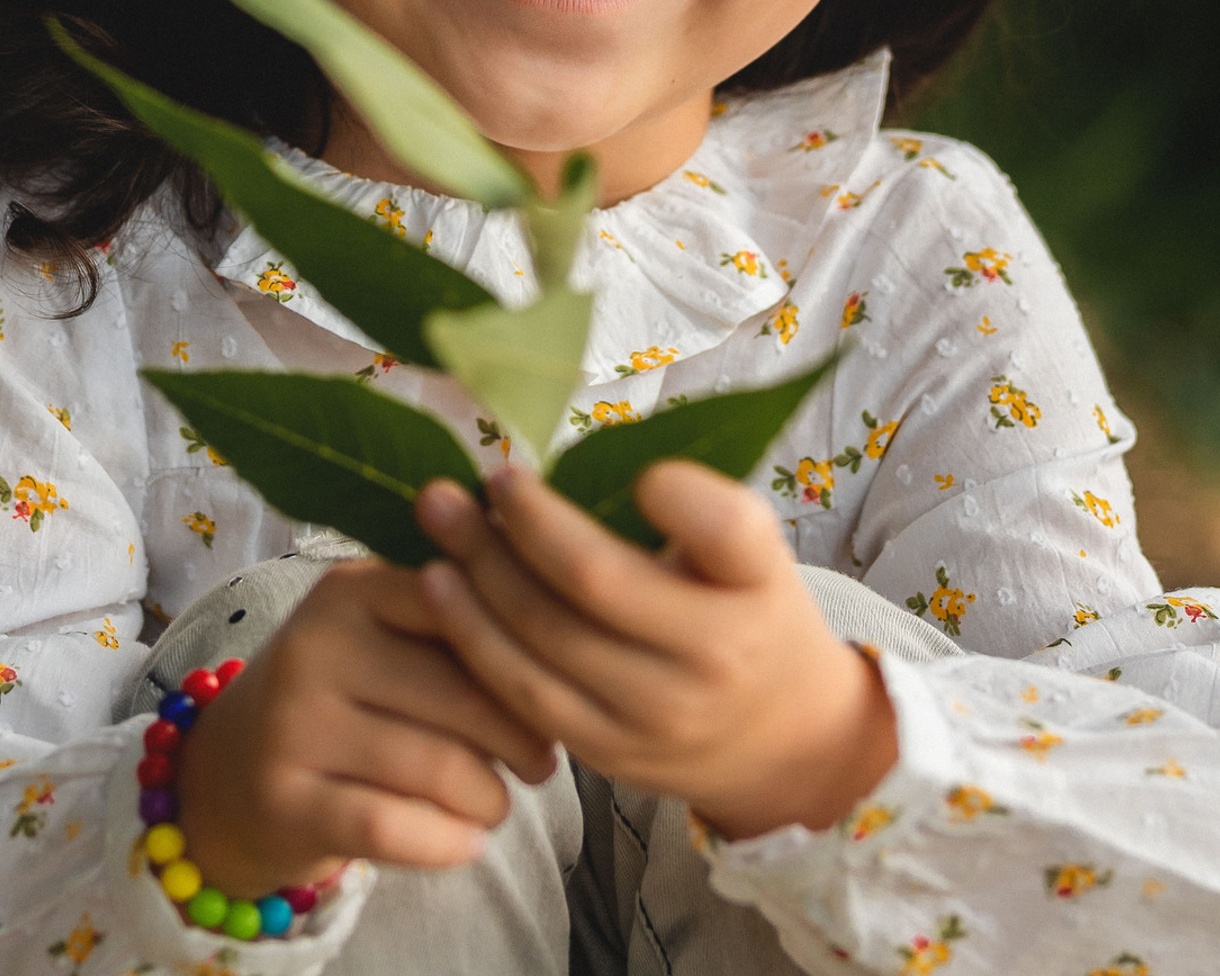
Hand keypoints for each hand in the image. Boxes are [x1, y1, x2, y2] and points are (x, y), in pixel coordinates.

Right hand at [173, 558, 557, 895]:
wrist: (233, 770)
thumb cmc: (346, 693)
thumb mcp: (385, 634)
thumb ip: (459, 617)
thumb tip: (569, 616)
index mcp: (351, 588)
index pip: (464, 604)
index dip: (523, 652)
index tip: (553, 682)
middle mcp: (314, 645)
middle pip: (461, 695)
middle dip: (521, 737)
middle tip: (542, 759)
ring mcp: (292, 725)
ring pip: (437, 767)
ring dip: (490, 798)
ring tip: (498, 800)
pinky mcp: (285, 801)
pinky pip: (394, 827)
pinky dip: (448, 842)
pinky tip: (465, 842)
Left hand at [415, 461, 897, 839]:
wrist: (782, 741)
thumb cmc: (748, 610)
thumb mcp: (755, 551)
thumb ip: (697, 507)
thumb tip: (596, 468)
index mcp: (757, 584)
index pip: (722, 529)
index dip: (672, 491)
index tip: (627, 464)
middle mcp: (715, 658)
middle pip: (594, 582)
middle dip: (520, 522)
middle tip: (477, 477)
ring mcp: (657, 718)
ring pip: (546, 641)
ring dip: (478, 575)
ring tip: (437, 518)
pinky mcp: (609, 754)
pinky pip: (525, 696)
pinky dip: (474, 638)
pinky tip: (439, 589)